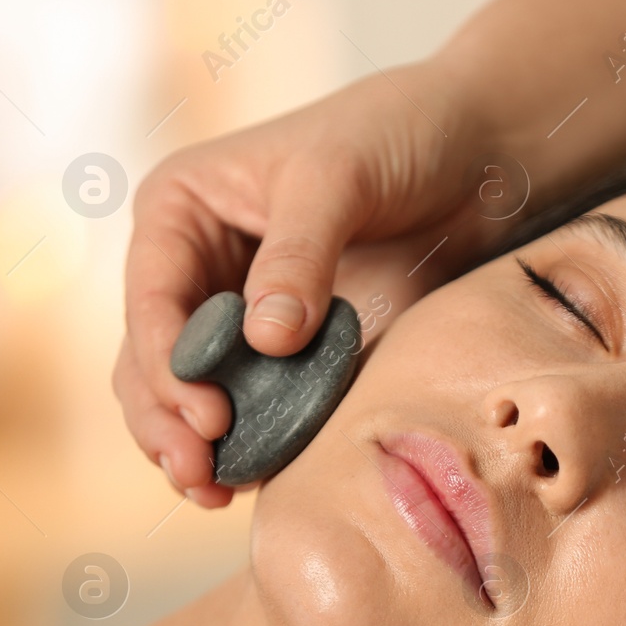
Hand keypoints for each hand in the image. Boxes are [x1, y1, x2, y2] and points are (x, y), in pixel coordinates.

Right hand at [118, 68, 501, 506]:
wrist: (474, 152)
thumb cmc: (394, 135)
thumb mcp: (337, 177)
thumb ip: (299, 257)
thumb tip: (265, 340)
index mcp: (181, 210)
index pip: (150, 299)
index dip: (167, 365)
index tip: (206, 417)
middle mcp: (198, 267)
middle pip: (154, 361)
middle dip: (168, 421)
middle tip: (201, 475)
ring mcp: (244, 315)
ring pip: (195, 395)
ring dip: (199, 446)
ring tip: (217, 491)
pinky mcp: (297, 351)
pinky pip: (261, 405)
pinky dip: (255, 442)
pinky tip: (262, 479)